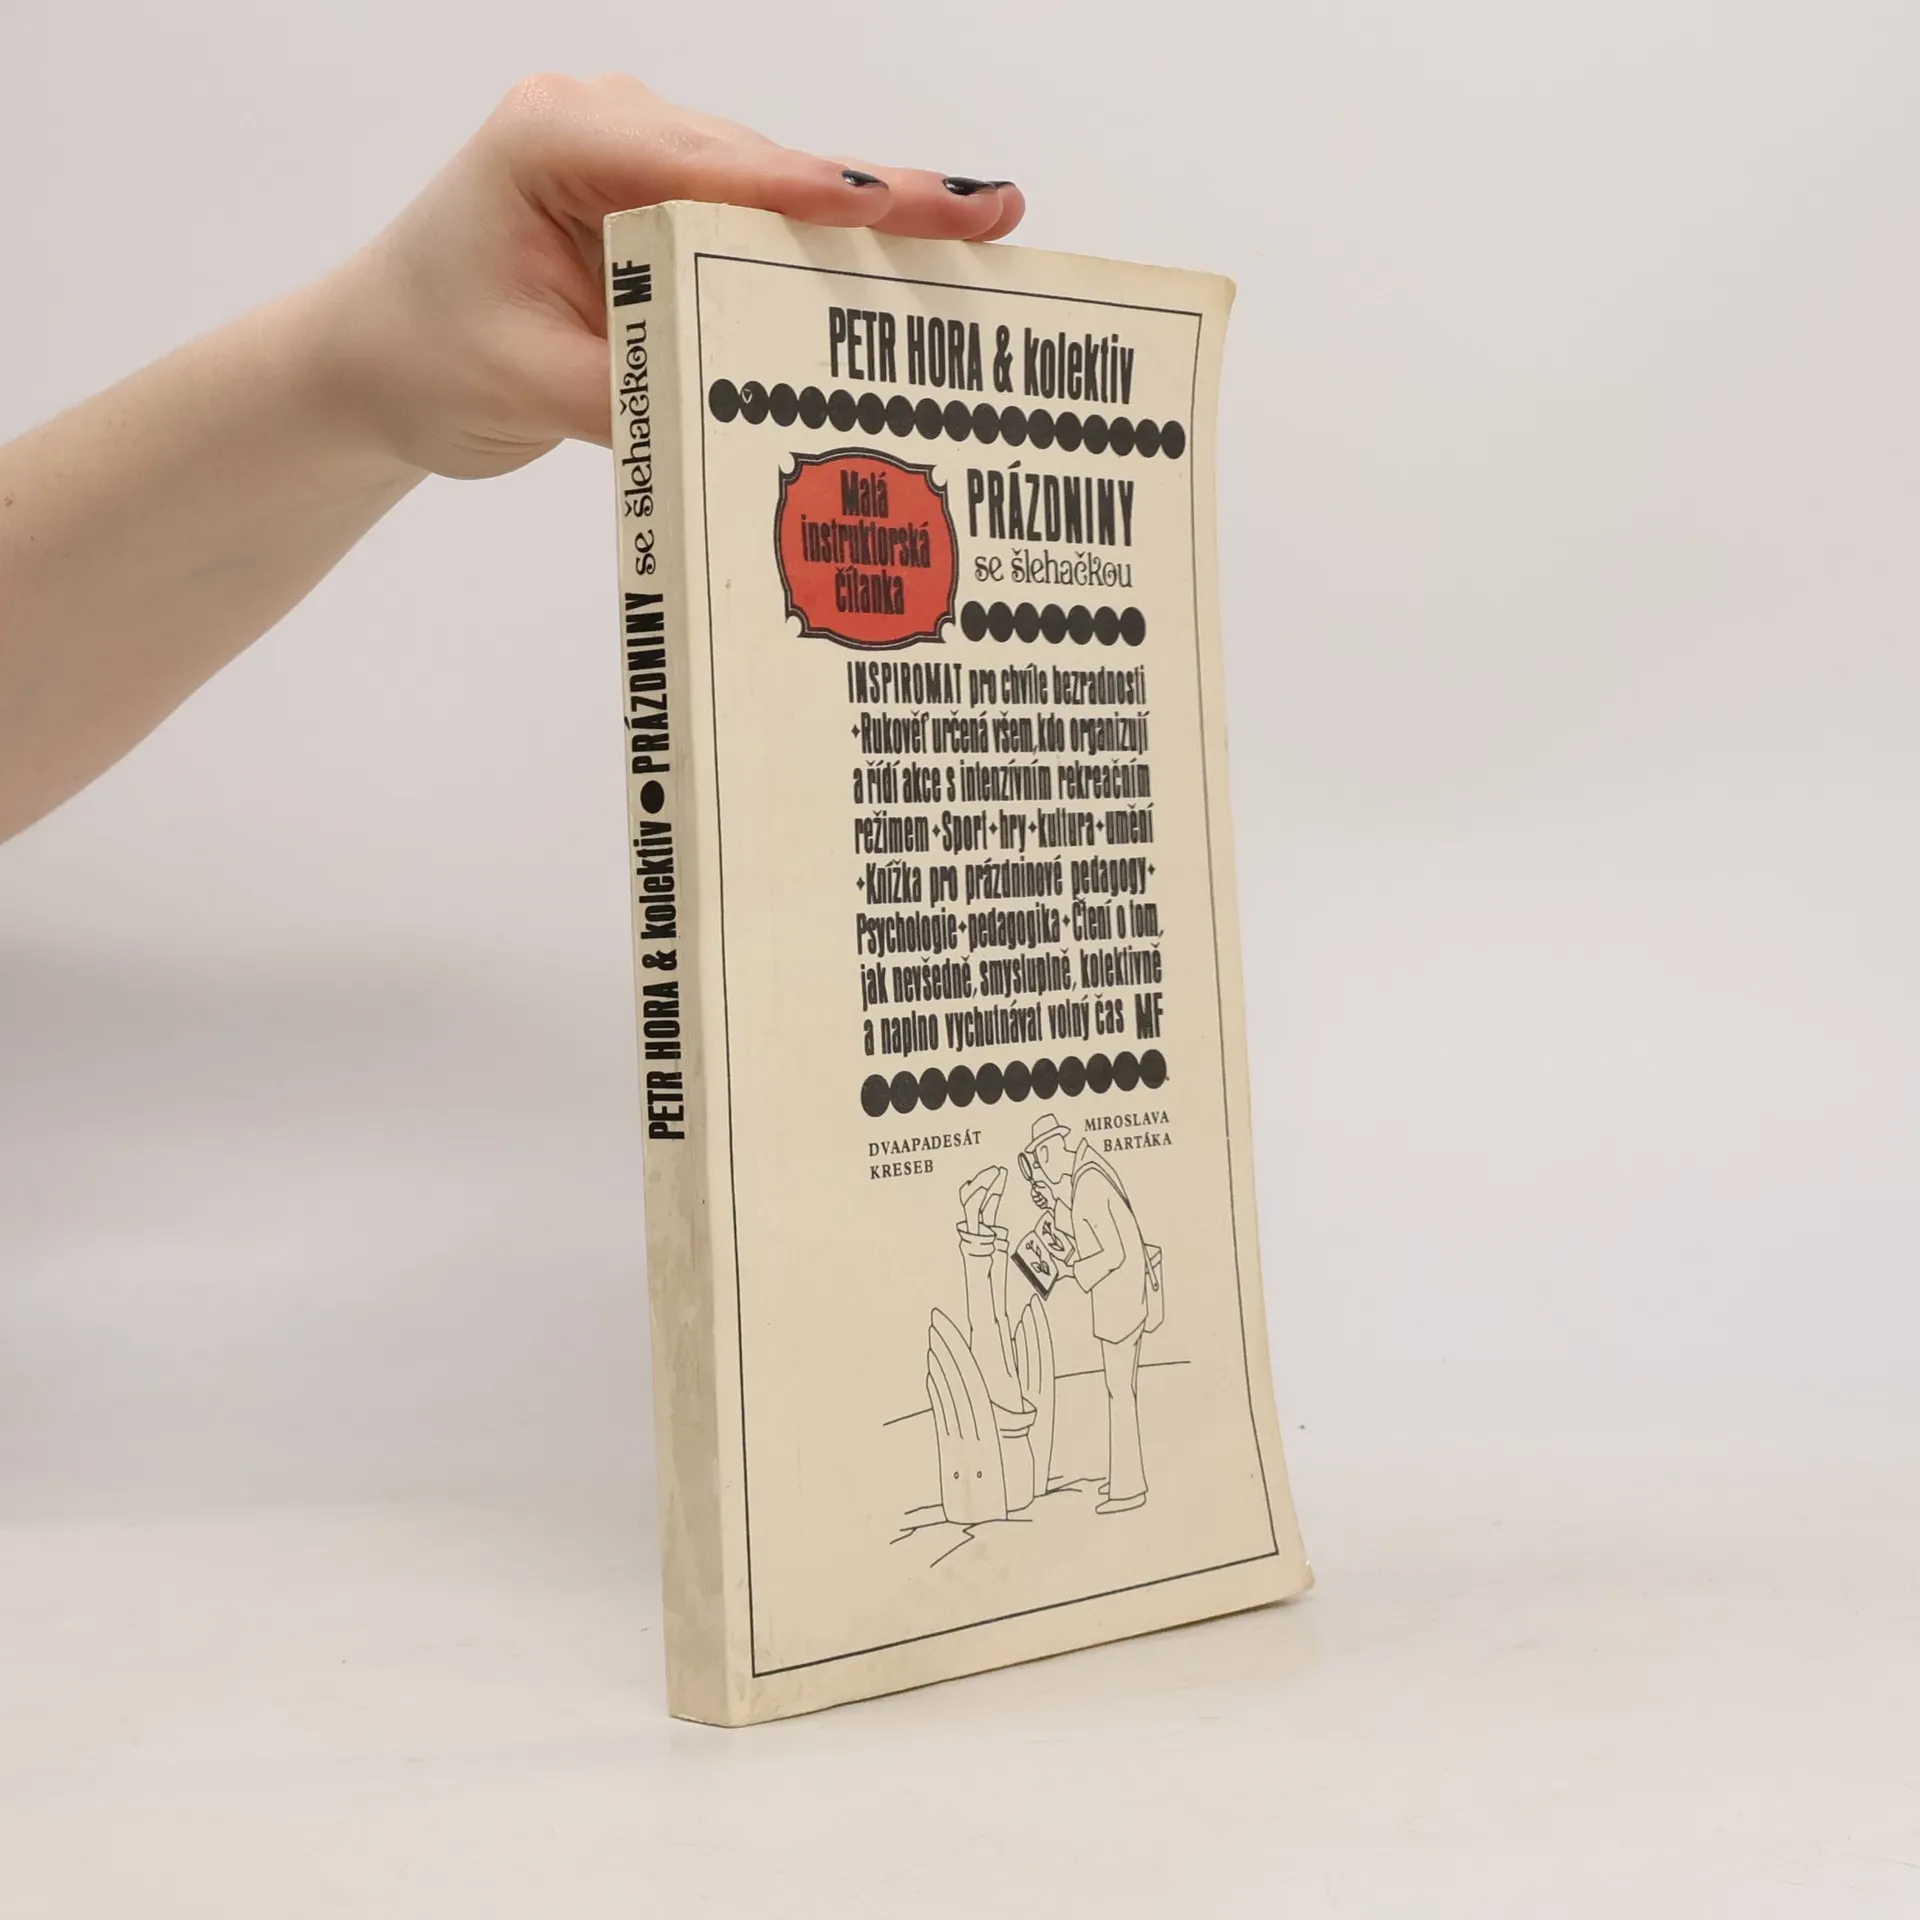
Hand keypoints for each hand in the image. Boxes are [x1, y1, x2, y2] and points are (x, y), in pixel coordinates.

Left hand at [315, 74, 1027, 479]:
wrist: (368, 368)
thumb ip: (640, 391)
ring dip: (856, 229)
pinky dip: (810, 257)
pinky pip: (747, 226)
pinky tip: (890, 273)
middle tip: (988, 213)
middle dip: (870, 198)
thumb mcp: (530, 388)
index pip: (705, 165)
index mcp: (552, 139)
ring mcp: (630, 162)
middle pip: (759, 166)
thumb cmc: (424, 358)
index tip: (897, 205)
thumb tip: (753, 409)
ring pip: (766, 193)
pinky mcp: (651, 209)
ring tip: (967, 241)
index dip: (810, 189)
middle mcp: (600, 128)